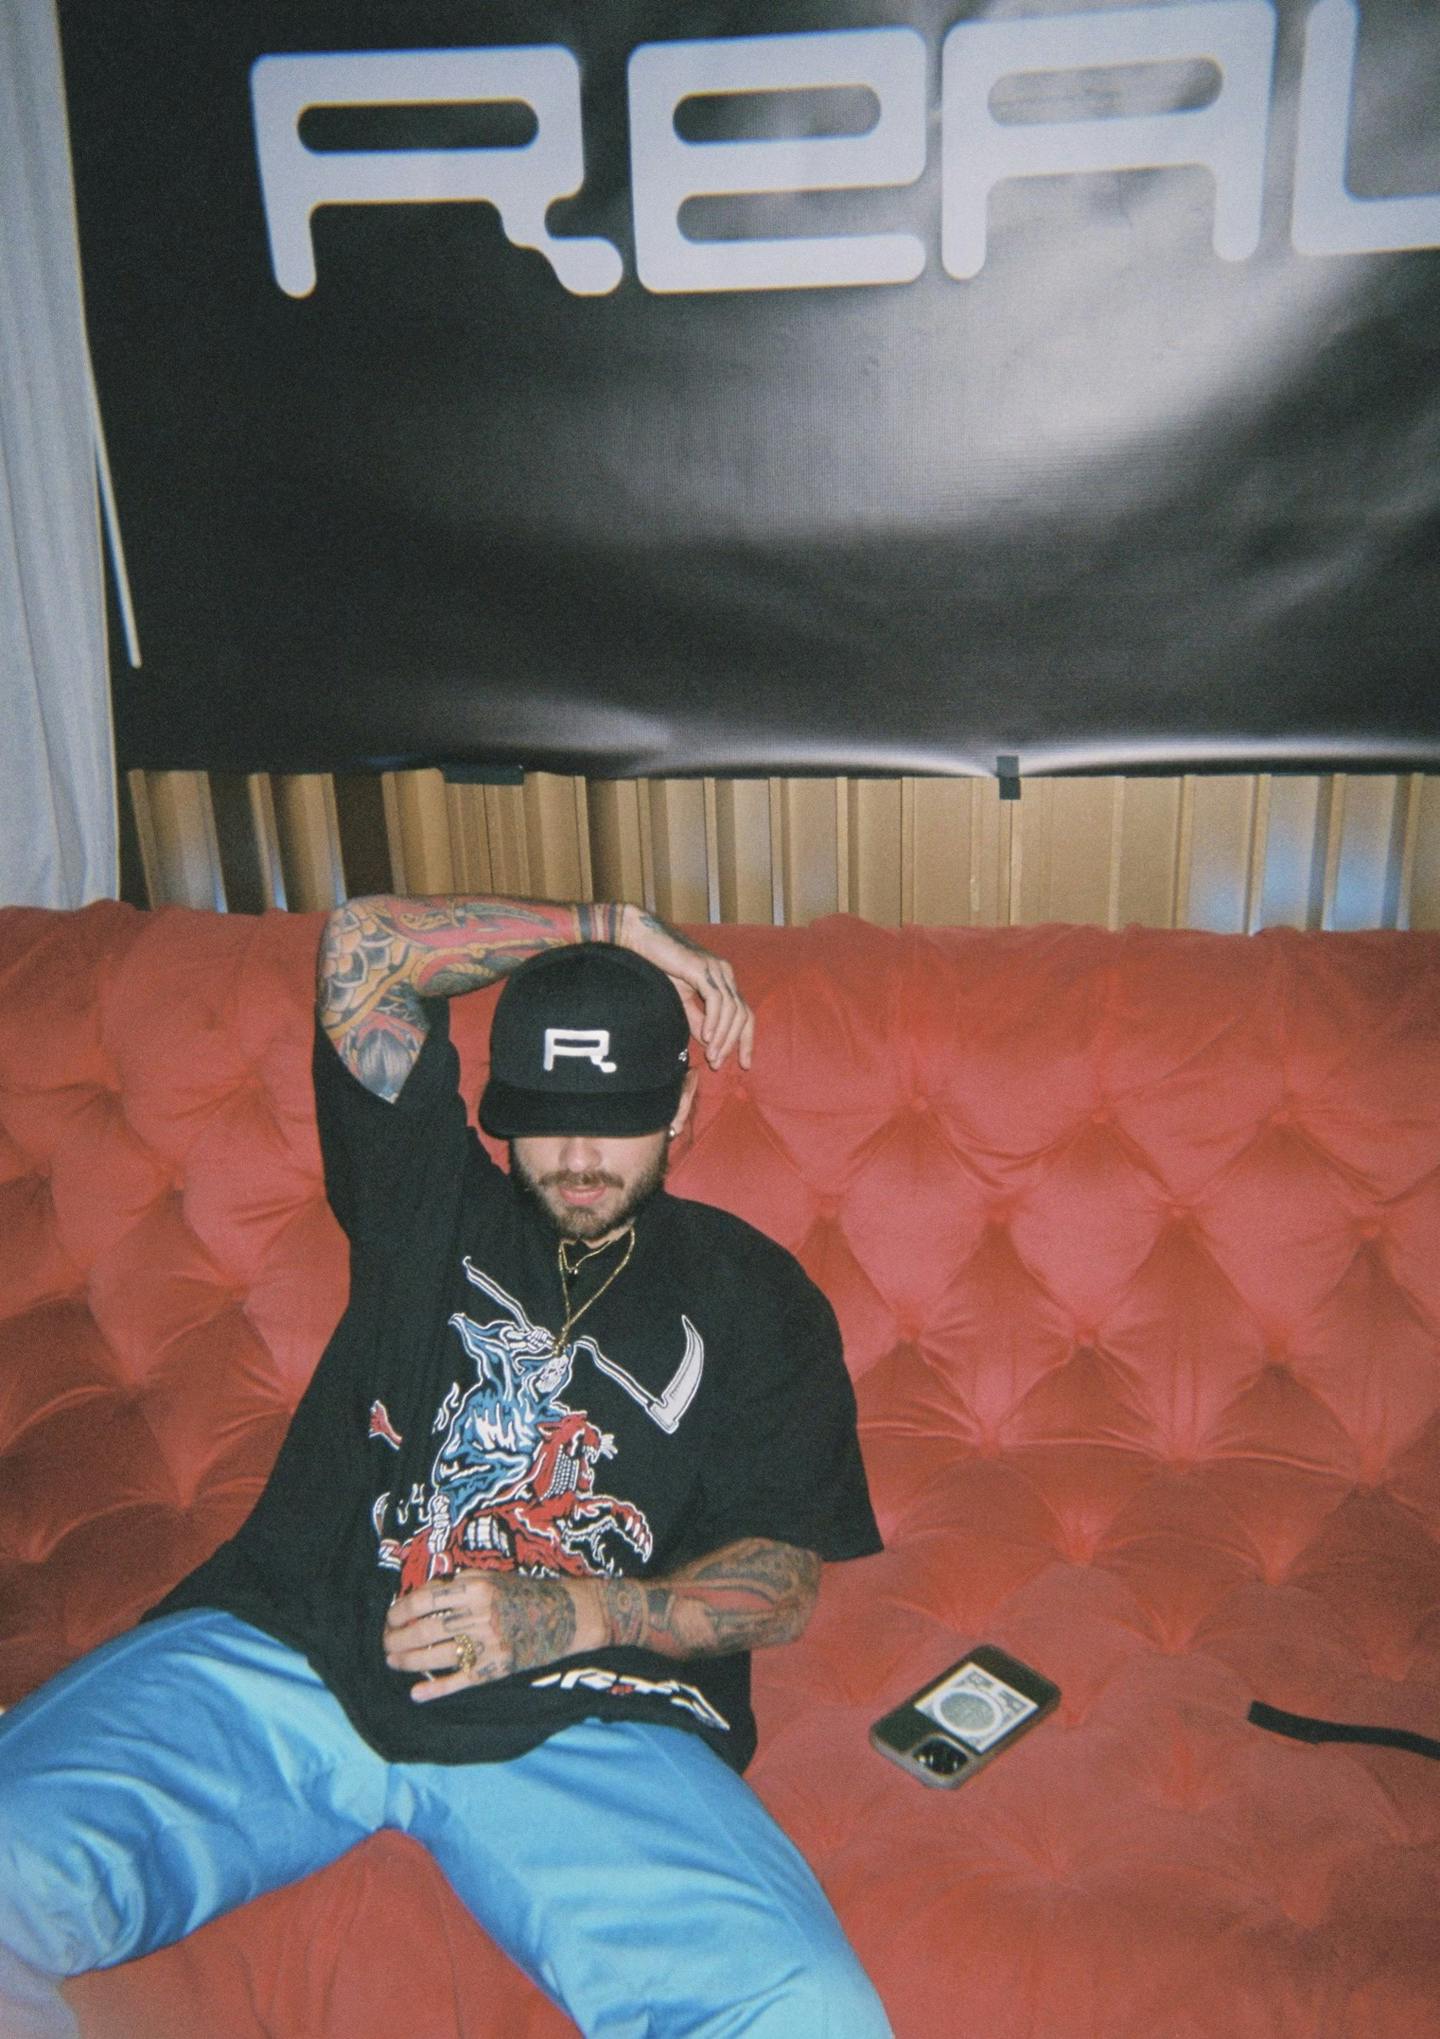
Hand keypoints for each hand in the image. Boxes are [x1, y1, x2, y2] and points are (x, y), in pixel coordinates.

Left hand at [383, 1572, 603, 1703]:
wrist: (568, 1614)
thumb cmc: (524, 1592)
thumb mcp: (490, 1578)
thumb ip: (456, 1586)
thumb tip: (418, 1598)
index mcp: (475, 1588)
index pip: (423, 1601)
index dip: (398, 1612)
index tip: (389, 1619)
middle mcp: (479, 1615)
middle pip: (423, 1631)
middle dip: (396, 1640)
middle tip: (385, 1644)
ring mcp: (488, 1644)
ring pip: (435, 1656)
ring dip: (407, 1661)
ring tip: (393, 1661)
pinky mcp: (496, 1668)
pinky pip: (458, 1681)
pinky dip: (434, 1689)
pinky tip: (416, 1693)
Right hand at [620, 908, 753, 1070]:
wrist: (644, 941)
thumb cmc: (661, 968)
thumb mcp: (683, 1000)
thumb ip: (698, 1019)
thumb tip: (711, 1042)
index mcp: (724, 980)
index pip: (745, 1014)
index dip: (746, 1039)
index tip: (743, 1063)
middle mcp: (725, 974)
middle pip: (742, 1014)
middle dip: (733, 1042)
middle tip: (718, 1063)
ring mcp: (717, 970)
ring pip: (731, 1010)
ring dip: (722, 1036)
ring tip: (712, 1056)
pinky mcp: (704, 969)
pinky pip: (716, 1000)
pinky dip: (714, 1021)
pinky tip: (706, 1037)